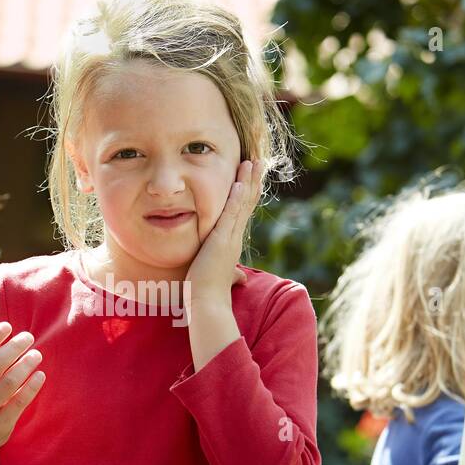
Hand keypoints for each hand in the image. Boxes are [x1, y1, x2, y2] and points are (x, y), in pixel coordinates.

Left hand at [185, 160, 262, 304]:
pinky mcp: (221, 240)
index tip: (250, 176)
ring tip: (251, 162)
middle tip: (256, 161)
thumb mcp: (222, 277)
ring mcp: (230, 238)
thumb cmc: (210, 292)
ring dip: (247, 182)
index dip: (248, 193)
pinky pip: (231, 214)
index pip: (243, 212)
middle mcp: (235, 237)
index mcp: (233, 242)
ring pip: (242, 204)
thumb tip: (240, 278)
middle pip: (248, 203)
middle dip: (252, 181)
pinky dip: (236, 198)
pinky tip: (239, 183)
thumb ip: (232, 274)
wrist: (207, 304)